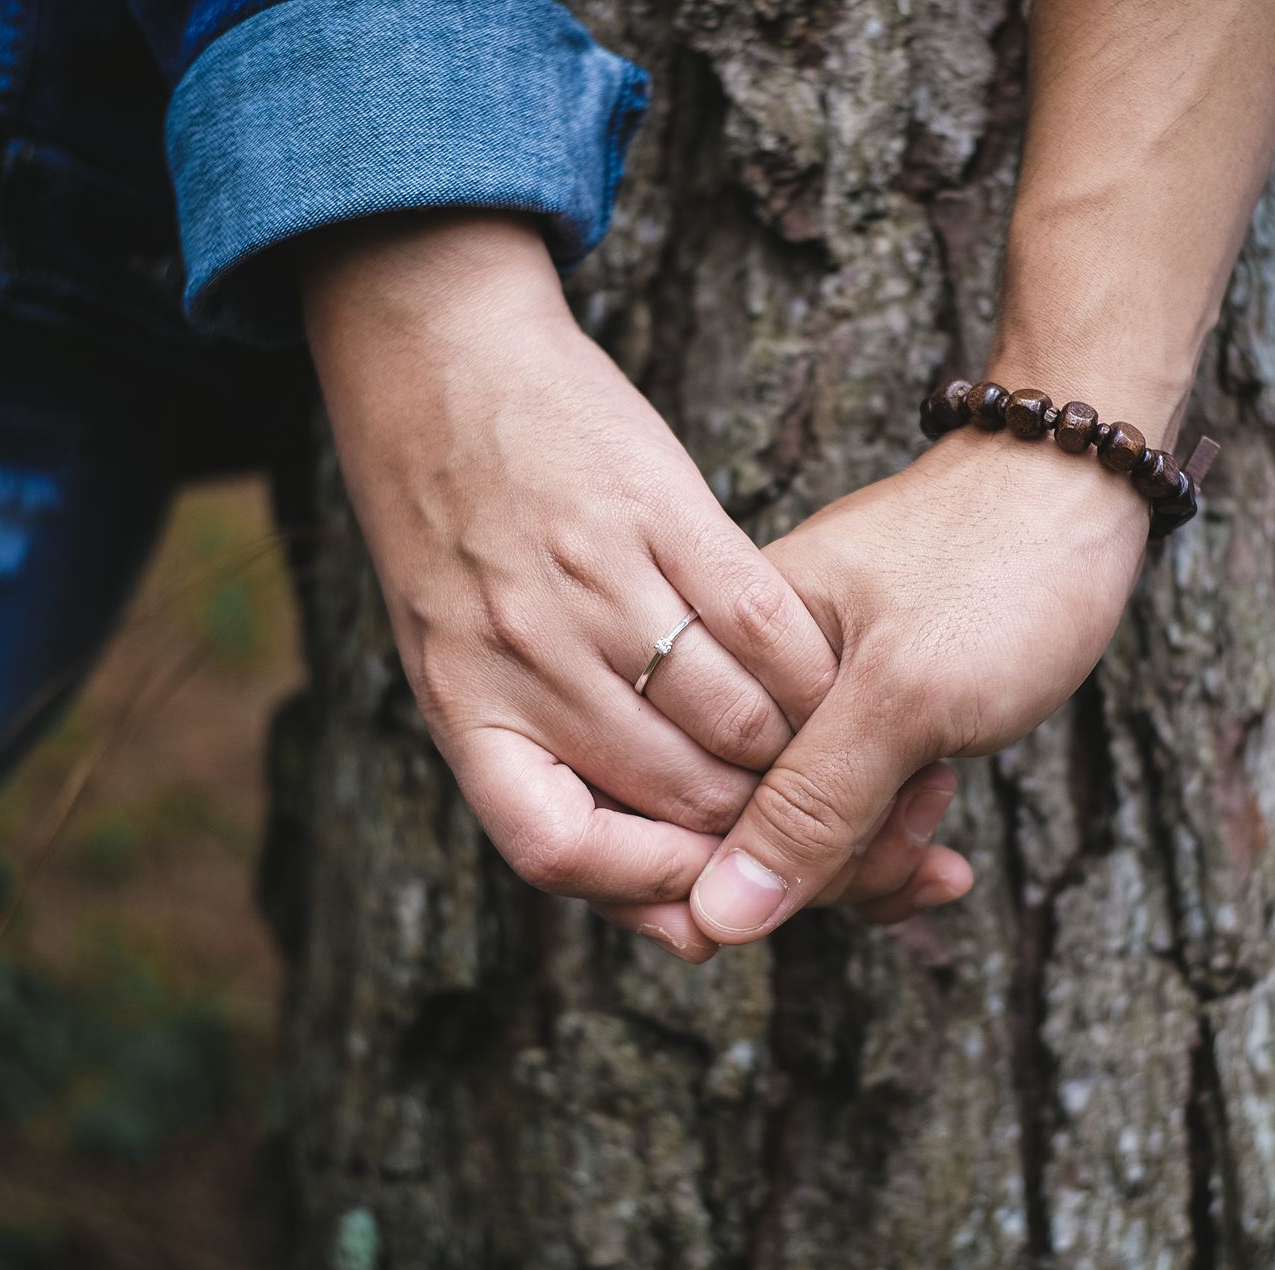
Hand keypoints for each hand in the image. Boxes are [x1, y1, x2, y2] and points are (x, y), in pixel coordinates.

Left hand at [301, 212, 967, 958]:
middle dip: (757, 835)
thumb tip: (661, 909)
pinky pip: (764, 625)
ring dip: (801, 760)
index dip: (643, 890)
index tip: (708, 899)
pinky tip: (836, 685)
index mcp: (461, 700)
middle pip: (673, 794)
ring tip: (831, 761)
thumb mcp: (450, 656)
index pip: (554, 846)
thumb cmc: (448, 526)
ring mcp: (591, 580)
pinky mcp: (659, 510)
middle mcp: (522, 650)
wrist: (438, 356)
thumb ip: (534, 763)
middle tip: (813, 833)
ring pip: (735, 722)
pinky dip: (814, 675)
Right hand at [686, 419, 1152, 941]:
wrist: (1081, 491)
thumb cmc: (998, 566)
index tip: (855, 858)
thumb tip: (715, 918)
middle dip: (836, 863)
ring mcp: (801, 706)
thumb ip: (810, 804)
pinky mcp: (853, 722)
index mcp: (724, 652)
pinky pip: (841, 820)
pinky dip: (891, 847)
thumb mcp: (907, 694)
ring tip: (941, 800)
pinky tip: (942, 853)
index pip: (687, 809)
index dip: (759, 868)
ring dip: (875, 856)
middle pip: (740, 838)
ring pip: (798, 840)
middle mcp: (746, 684)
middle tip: (922, 810)